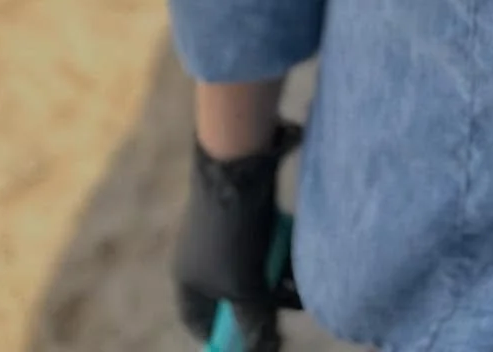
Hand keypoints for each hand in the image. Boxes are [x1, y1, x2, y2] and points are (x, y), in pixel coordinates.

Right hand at [173, 122, 301, 344]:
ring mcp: (226, 228)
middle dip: (261, 305)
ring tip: (301, 286)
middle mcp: (204, 253)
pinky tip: (303, 256)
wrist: (240, 159)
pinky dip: (283, 250)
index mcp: (189, 276)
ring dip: (278, 277)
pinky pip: (268, 239)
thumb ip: (254, 319)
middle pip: (233, 292)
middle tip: (285, 312)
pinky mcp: (250, 207)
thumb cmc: (233, 229)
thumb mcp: (244, 286)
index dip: (219, 336)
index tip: (244, 345)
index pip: (197, 317)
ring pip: (256, 264)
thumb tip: (263, 347)